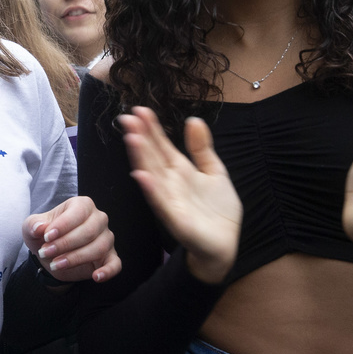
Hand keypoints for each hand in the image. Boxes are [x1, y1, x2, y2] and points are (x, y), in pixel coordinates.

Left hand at [24, 195, 119, 283]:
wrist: (50, 255)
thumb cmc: (45, 235)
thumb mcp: (32, 228)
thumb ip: (33, 225)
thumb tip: (39, 228)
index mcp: (82, 205)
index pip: (78, 212)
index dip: (63, 225)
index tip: (46, 237)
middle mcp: (99, 219)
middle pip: (89, 231)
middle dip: (65, 243)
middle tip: (46, 252)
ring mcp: (106, 238)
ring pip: (98, 248)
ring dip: (75, 258)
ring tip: (56, 264)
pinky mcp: (109, 257)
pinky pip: (115, 264)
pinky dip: (108, 271)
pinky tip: (96, 277)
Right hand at [119, 106, 240, 282]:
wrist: (225, 243)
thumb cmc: (218, 209)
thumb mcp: (214, 171)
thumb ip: (202, 148)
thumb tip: (193, 119)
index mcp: (179, 170)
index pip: (161, 146)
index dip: (152, 128)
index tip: (140, 110)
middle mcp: (169, 183)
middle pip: (152, 157)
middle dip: (140, 138)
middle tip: (127, 118)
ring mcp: (170, 201)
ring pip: (152, 176)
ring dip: (141, 158)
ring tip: (132, 138)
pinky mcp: (176, 220)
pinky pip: (161, 203)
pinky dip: (152, 190)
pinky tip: (142, 176)